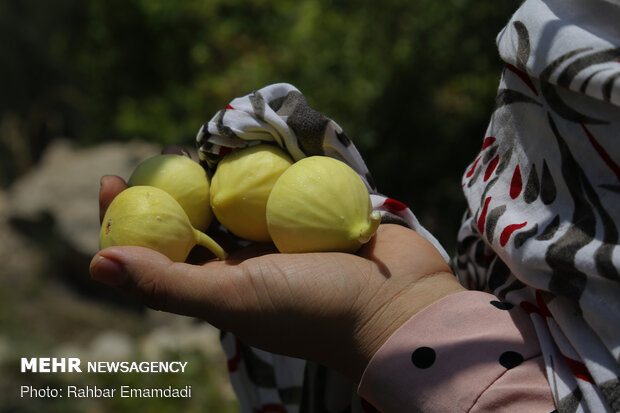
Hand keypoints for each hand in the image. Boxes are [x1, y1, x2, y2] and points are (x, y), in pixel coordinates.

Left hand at [91, 174, 463, 381]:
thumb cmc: (310, 309)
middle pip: (197, 215)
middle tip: (158, 154)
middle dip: (173, 184)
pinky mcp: (313, 213)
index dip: (130, 217)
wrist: (396, 304)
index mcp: (221, 284)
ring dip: (219, 170)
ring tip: (200, 145)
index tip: (112, 179)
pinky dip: (264, 164)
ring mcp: (281, 234)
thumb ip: (166, 282)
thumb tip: (94, 263)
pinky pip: (280, 182)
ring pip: (238, 194)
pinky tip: (251, 144)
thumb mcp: (232, 298)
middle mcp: (247, 259)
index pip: (162, 248)